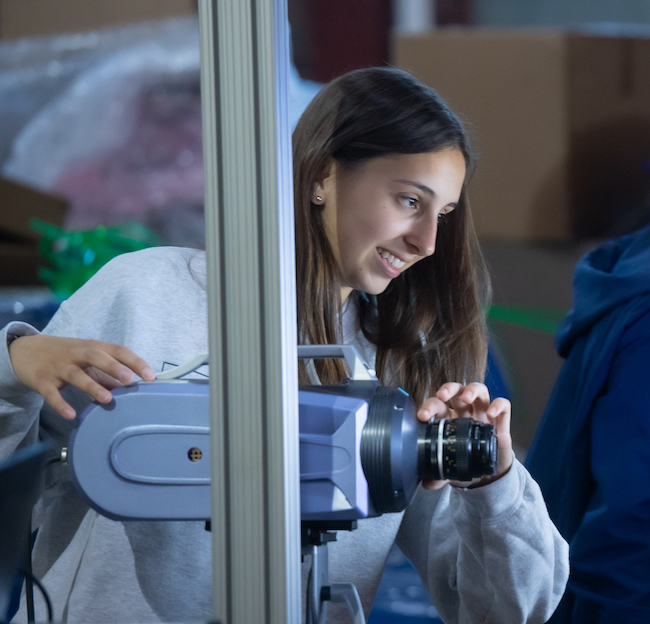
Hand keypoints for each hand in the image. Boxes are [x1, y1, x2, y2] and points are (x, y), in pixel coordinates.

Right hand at [9, 335, 155, 419]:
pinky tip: (70, 415)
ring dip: (92, 386)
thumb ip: (108, 374)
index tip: (150, 375)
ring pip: (76, 375)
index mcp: (92, 347)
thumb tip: (130, 388)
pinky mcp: (42, 380)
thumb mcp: (87, 360)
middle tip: (129, 379)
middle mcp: (77, 354)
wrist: (26, 349)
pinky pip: (51, 393)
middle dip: (114, 367)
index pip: (117, 350)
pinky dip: (60, 404)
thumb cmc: (66, 355)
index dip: (135, 361)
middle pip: (96, 356)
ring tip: (107, 399)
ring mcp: (59, 366)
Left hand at [417, 382, 512, 489]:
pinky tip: (491, 414)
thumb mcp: (452, 470)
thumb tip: (426, 483)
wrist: (491, 475)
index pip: (438, 405)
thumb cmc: (467, 464)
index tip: (423, 416)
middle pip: (457, 390)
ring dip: (471, 390)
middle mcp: (466, 413)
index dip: (430, 407)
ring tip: (466, 398)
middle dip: (449, 389)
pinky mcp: (501, 422)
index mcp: (449, 420)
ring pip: (479, 390)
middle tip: (442, 396)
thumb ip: (439, 476)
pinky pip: (503, 405)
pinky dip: (498, 405)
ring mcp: (484, 414)